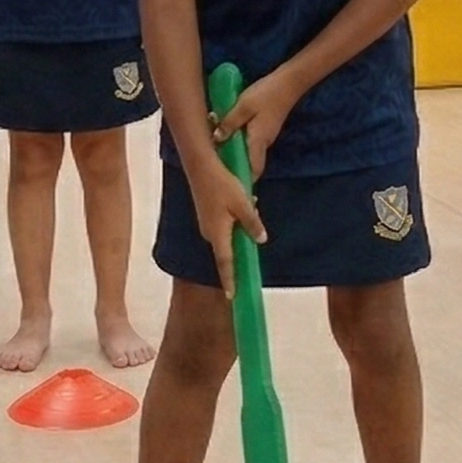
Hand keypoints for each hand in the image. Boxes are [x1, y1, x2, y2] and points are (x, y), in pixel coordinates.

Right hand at [188, 157, 264, 297]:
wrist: (200, 166)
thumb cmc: (222, 185)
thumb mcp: (243, 204)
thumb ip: (252, 223)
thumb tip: (261, 240)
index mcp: (218, 234)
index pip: (225, 263)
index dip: (229, 280)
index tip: (232, 296)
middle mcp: (210, 233)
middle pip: (229, 249)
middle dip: (243, 246)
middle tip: (255, 233)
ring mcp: (206, 224)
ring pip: (228, 235)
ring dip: (241, 228)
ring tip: (251, 206)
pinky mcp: (206, 215)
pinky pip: (224, 225)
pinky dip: (235, 219)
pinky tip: (244, 202)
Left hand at [210, 69, 295, 180]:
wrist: (288, 83)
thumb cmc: (266, 94)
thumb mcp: (243, 106)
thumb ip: (229, 123)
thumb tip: (216, 139)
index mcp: (258, 141)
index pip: (253, 169)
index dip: (242, 180)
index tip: (228, 186)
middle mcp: (264, 143)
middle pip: (251, 164)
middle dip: (237, 170)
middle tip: (218, 171)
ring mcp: (266, 136)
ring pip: (250, 154)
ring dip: (237, 156)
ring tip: (219, 156)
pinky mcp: (265, 129)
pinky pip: (251, 143)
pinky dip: (240, 145)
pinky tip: (228, 138)